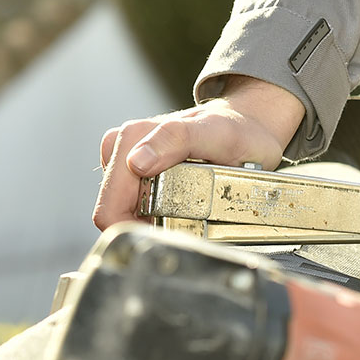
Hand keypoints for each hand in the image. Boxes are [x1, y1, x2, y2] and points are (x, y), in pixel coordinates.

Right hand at [93, 76, 305, 229]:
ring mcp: (128, 163)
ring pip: (126, 215)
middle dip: (148, 227)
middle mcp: (123, 149)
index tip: (171, 235)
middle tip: (189, 221)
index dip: (137, 232)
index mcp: (130, 139)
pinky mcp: (137, 175)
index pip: (110, 209)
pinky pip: (137, 209)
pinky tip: (184, 208)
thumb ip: (177, 139)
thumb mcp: (217, 133)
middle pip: (117, 215)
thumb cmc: (237, 129)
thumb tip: (136, 162)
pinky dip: (158, 217)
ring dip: (154, 223)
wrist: (250, 124)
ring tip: (191, 212)